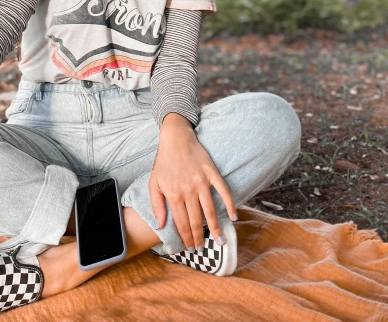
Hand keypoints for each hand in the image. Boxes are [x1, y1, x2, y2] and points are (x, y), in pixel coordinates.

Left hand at [148, 113, 236, 249]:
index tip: (190, 248)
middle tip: (203, 249)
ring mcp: (201, 182)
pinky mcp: (212, 173)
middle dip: (199, 237)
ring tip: (220, 241)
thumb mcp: (154, 183)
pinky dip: (230, 205)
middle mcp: (188, 190)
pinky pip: (223, 191)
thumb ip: (156, 205)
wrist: (176, 139)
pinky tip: (233, 217)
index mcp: (174, 194)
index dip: (187, 238)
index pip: (182, 223)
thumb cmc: (164, 162)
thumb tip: (161, 226)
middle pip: (196, 220)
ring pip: (210, 210)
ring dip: (215, 228)